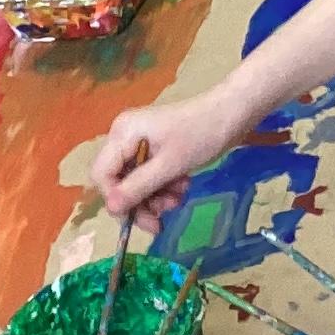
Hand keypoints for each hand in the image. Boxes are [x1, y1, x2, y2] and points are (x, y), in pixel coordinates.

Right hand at [94, 87, 258, 216]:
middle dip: (140, 201)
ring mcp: (139, 142)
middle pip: (118, 180)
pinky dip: (163, 187)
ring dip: (155, 197)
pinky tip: (182, 186)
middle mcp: (124, 136)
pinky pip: (148, 176)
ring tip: (179, 198)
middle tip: (161, 220)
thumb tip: (111, 209)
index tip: (137, 218)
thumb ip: (138, 188)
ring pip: (134, 182)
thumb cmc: (201, 136)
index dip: (115, 199)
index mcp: (122, 134)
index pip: (102, 174)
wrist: (232, 114)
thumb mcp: (169, 166)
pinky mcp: (154, 148)